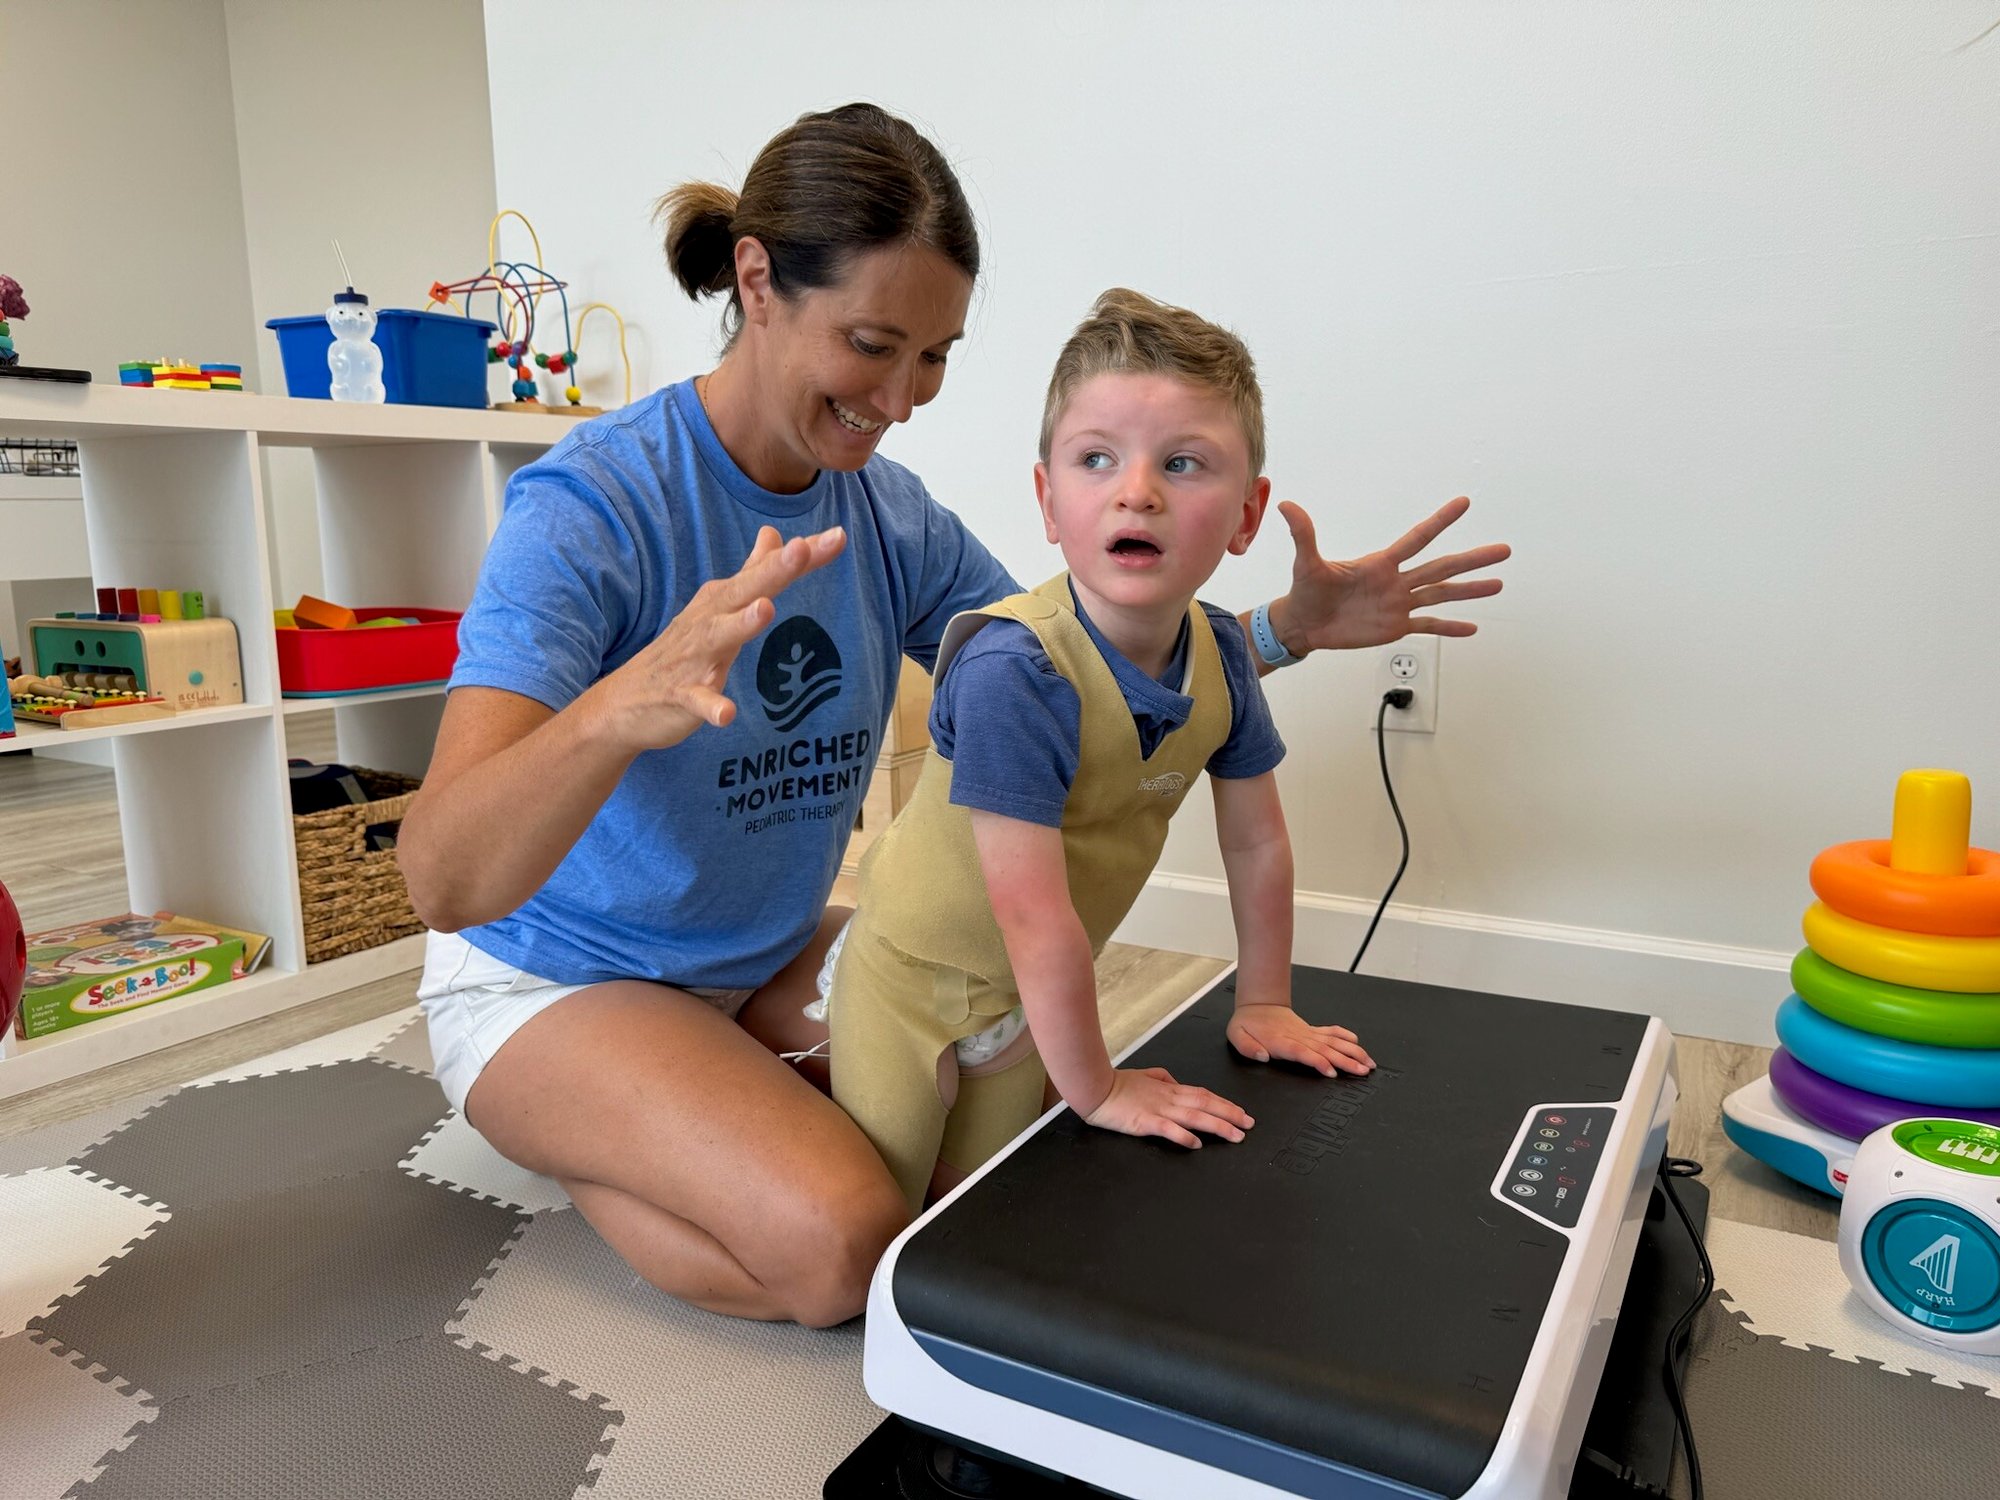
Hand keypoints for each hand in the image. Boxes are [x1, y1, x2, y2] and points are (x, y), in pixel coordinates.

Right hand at [589, 524, 845, 752]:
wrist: (624, 703)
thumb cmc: (681, 652)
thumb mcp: (719, 608)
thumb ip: (752, 573)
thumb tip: (775, 535)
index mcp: (723, 601)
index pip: (768, 573)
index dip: (803, 557)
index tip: (838, 536)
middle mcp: (709, 622)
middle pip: (745, 592)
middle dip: (773, 571)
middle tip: (801, 549)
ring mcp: (694, 658)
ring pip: (720, 638)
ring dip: (741, 624)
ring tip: (766, 610)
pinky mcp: (682, 696)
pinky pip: (699, 701)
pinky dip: (711, 706)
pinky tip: (727, 713)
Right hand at [1082, 1067, 1253, 1148]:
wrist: (1095, 1087)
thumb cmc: (1117, 1083)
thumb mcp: (1145, 1074)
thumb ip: (1163, 1077)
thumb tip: (1177, 1082)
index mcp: (1169, 1088)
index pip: (1203, 1095)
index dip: (1225, 1103)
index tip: (1241, 1113)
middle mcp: (1169, 1097)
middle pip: (1206, 1105)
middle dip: (1230, 1115)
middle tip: (1249, 1125)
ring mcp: (1158, 1109)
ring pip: (1194, 1117)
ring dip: (1217, 1126)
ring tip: (1235, 1136)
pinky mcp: (1144, 1121)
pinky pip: (1169, 1129)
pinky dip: (1184, 1136)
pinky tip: (1197, 1143)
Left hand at [1227, 1005, 1374, 1076]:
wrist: (1256, 1005)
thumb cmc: (1247, 1023)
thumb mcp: (1236, 1035)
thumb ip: (1249, 1047)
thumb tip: (1263, 1056)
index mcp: (1281, 1041)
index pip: (1304, 1053)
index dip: (1319, 1061)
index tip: (1332, 1071)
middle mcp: (1298, 1037)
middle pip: (1326, 1049)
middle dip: (1346, 1061)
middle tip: (1362, 1071)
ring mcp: (1307, 1033)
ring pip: (1334, 1042)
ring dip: (1352, 1052)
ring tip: (1367, 1063)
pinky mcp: (1311, 1030)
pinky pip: (1331, 1032)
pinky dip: (1345, 1037)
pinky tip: (1357, 1044)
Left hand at [1270, 495, 1508, 653]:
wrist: (1304, 624)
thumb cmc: (1306, 591)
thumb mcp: (1306, 563)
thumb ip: (1304, 535)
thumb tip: (1288, 505)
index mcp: (1381, 563)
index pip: (1417, 538)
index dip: (1440, 521)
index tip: (1464, 503)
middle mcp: (1396, 581)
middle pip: (1442, 567)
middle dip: (1472, 559)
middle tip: (1503, 550)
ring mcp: (1399, 604)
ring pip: (1442, 595)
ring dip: (1469, 591)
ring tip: (1498, 584)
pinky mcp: (1395, 627)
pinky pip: (1428, 625)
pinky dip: (1449, 628)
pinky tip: (1472, 628)